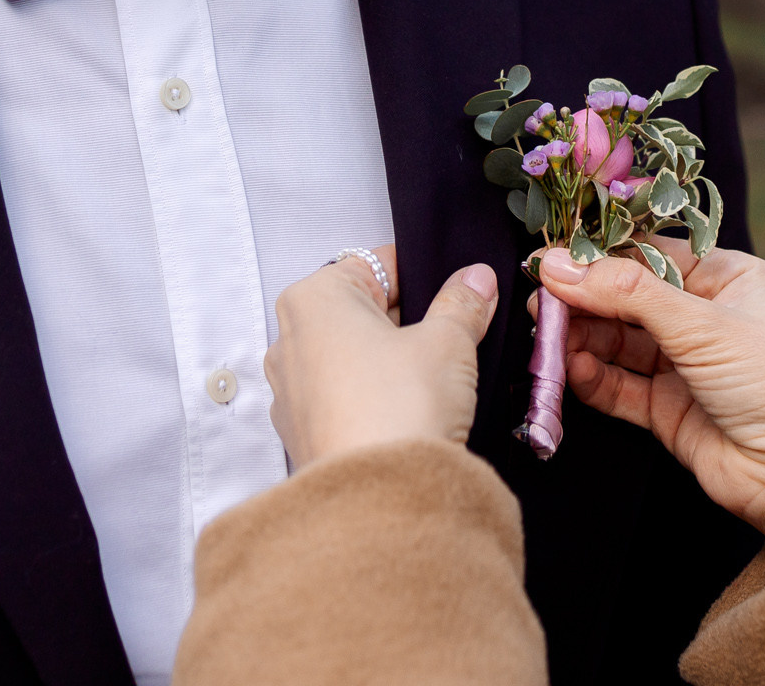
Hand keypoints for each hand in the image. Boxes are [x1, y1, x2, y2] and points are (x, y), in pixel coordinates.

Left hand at [267, 246, 500, 469]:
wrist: (379, 500)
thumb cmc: (399, 408)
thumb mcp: (447, 342)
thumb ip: (462, 303)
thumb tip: (475, 280)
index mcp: (314, 298)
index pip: (377, 264)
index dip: (426, 274)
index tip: (459, 292)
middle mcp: (289, 339)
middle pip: (362, 310)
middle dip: (410, 320)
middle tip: (456, 337)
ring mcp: (290, 390)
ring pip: (352, 356)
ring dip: (392, 361)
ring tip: (435, 380)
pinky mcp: (302, 433)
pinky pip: (344, 398)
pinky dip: (374, 397)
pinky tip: (410, 413)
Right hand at [539, 242, 764, 558]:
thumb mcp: (702, 323)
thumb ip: (626, 293)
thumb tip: (557, 264)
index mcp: (727, 278)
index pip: (650, 254)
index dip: (600, 256)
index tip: (549, 259)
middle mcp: (706, 317)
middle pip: (628, 298)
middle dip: (584, 301)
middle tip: (539, 304)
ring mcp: (687, 366)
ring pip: (618, 343)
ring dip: (582, 341)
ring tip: (547, 340)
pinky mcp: (670, 411)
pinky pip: (620, 387)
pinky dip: (594, 379)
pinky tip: (572, 372)